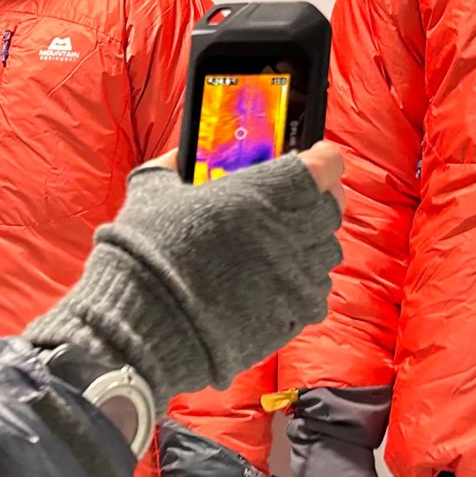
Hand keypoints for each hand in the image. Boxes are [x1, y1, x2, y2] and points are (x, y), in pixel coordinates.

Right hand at [26, 153, 343, 403]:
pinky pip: (315, 294)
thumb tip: (179, 153)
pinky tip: (274, 283)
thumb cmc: (147, 251)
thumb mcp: (153, 191)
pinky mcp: (292, 317)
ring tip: (281, 245)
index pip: (327, 165)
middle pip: (333, 207)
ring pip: (328, 252)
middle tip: (293, 201)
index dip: (321, 160)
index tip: (310, 160)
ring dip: (310, 243)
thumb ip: (172, 164)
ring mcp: (297, 278)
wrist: (143, 323)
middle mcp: (292, 232)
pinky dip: (301, 284)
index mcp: (265, 191)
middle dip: (318, 199)